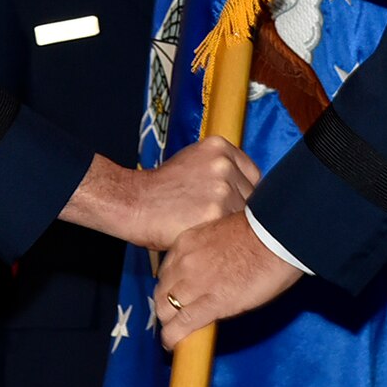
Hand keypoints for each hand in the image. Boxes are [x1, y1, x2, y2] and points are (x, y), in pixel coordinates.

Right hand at [57, 138, 259, 249]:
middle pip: (252, 195)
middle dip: (240, 212)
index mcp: (219, 147)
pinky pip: (231, 229)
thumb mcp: (193, 162)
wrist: (133, 204)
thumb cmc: (162, 189)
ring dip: (231, 226)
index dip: (247, 194)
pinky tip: (210, 239)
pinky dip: (224, 237)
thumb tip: (249, 188)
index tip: (238, 207)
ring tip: (213, 233)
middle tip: (222, 223)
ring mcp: (222, 188)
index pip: (253, 175)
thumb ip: (222, 170)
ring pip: (243, 214)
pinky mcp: (216, 213)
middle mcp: (224, 164)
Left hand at [153, 210, 302, 348]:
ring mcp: (195, 284)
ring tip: (173, 332)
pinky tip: (172, 344)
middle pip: (161, 292)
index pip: (166, 272)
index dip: (169, 287)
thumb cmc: (260, 233)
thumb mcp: (219, 235)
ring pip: (166, 310)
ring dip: (168, 323)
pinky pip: (182, 325)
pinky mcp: (211, 304)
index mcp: (187, 242)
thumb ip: (206, 251)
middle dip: (165, 306)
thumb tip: (209, 268)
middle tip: (174, 316)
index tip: (175, 294)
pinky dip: (173, 337)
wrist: (276, 236)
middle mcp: (184, 263)